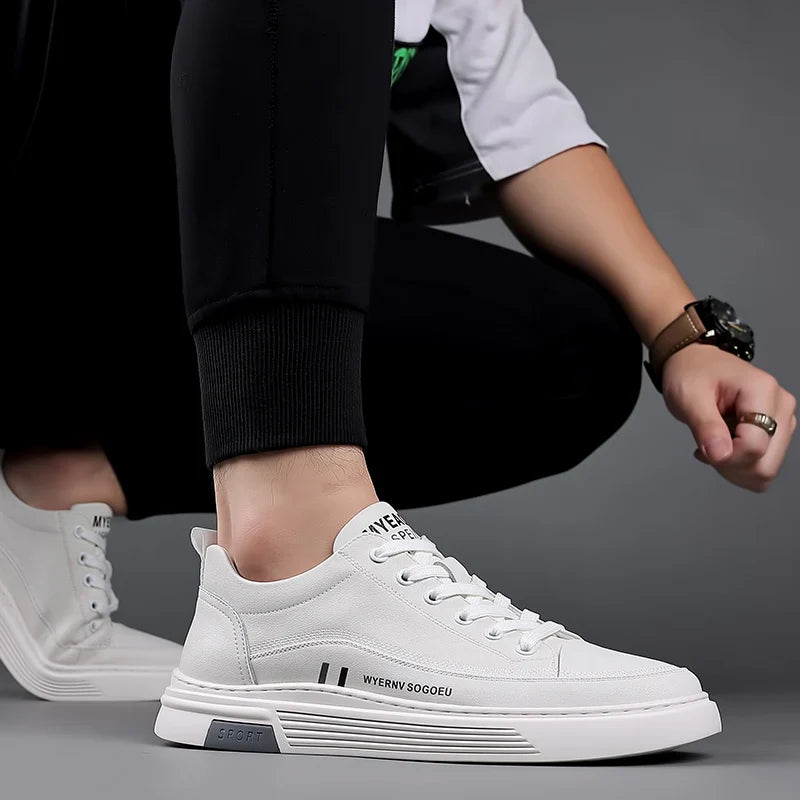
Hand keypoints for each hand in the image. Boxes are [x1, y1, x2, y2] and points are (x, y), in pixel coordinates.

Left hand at [661, 344, 796, 490]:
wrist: (694, 362)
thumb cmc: (691, 373)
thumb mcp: (688, 398)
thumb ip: (705, 426)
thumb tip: (721, 456)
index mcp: (762, 391)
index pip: (754, 446)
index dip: (725, 456)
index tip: (702, 447)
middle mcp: (780, 406)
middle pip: (766, 464)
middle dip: (731, 466)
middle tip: (707, 447)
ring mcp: (781, 419)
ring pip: (766, 469)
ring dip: (734, 466)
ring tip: (715, 442)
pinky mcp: (776, 430)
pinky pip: (763, 464)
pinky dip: (739, 464)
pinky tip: (724, 445)